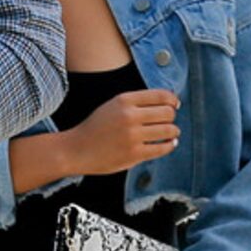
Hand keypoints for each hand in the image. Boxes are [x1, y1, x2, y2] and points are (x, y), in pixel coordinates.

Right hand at [61, 90, 179, 176]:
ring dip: (173, 131)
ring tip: (170, 133)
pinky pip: (162, 148)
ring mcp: (132, 136)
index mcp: (124, 100)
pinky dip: (170, 145)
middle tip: (169, 121)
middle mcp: (129, 116)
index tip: (174, 105)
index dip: (173, 100)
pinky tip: (168, 144)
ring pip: (169, 130)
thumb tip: (170, 102)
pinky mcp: (134, 154)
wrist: (76, 150)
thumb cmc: (96, 127)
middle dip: (172, 116)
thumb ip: (137, 102)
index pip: (161, 95)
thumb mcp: (113, 105)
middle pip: (168, 113)